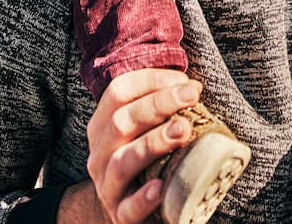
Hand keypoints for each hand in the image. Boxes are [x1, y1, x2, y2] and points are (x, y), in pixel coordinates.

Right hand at [85, 68, 201, 222]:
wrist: (131, 209)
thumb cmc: (147, 160)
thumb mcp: (145, 131)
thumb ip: (161, 108)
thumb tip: (192, 86)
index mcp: (103, 125)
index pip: (117, 92)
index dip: (151, 80)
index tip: (185, 81)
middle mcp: (100, 153)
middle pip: (120, 122)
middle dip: (158, 104)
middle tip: (191, 96)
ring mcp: (107, 186)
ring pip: (123, 161)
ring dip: (153, 143)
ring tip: (182, 130)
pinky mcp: (120, 215)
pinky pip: (128, 208)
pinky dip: (144, 197)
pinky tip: (160, 187)